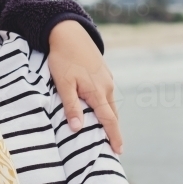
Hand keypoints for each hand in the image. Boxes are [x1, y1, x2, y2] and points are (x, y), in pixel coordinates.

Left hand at [47, 20, 122, 152]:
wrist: (69, 32)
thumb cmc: (63, 58)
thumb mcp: (63, 84)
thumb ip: (71, 106)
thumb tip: (78, 128)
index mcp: (97, 92)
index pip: (109, 120)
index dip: (114, 136)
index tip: (119, 151)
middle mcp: (106, 86)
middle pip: (112, 113)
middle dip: (114, 130)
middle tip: (113, 146)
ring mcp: (106, 78)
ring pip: (109, 102)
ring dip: (109, 116)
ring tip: (105, 130)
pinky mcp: (102, 71)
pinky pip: (106, 93)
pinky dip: (105, 104)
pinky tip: (98, 107)